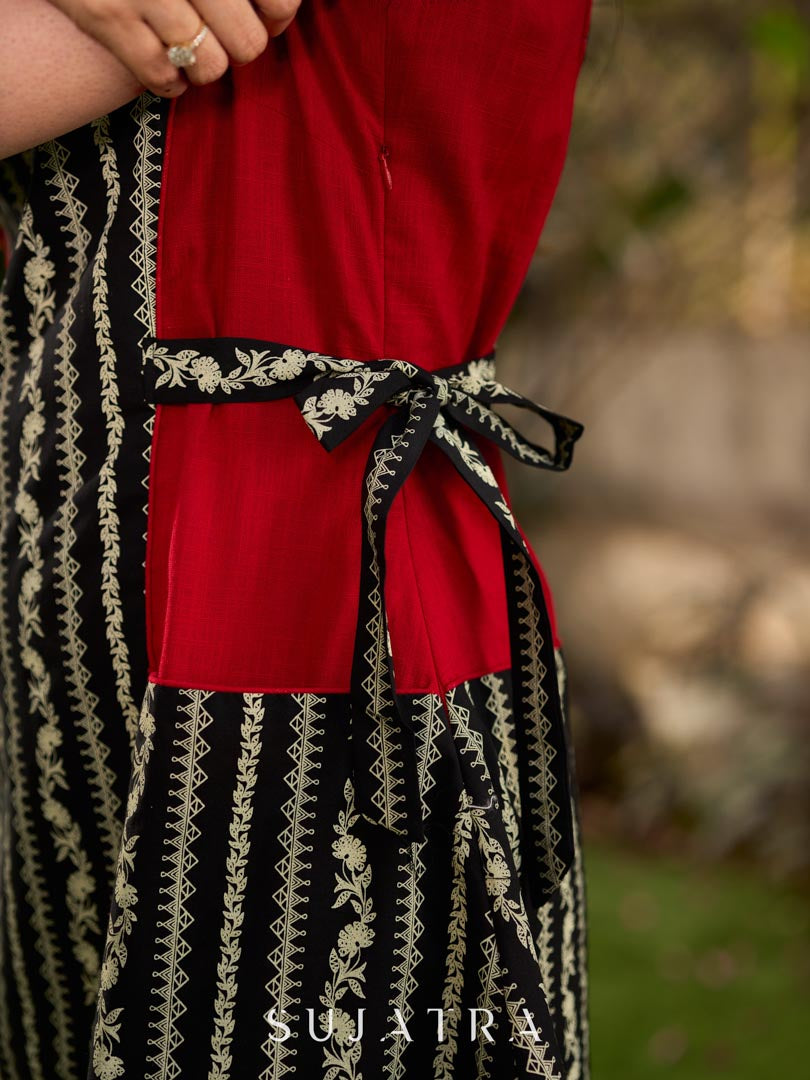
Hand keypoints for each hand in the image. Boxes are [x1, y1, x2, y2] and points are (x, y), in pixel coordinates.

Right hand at [48, 0, 302, 98]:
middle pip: (248, 44)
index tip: (265, 16)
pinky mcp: (107, 16)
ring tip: (189, 48)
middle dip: (238, 45)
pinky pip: (163, 77)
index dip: (277, 16)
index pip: (279, 2)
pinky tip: (165, 65)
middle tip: (219, 32)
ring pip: (210, 66)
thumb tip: (282, 11)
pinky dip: (169, 82)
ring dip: (204, 67)